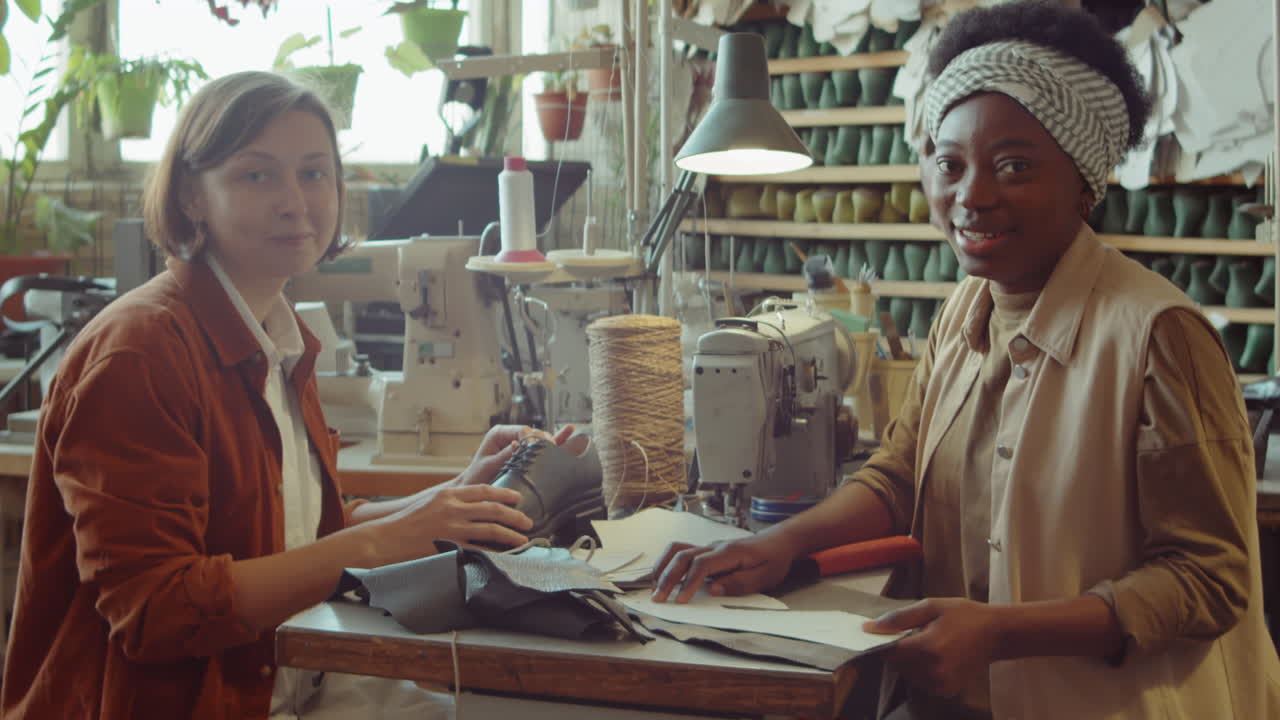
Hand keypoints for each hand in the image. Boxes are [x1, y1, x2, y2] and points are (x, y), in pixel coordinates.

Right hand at [367, 484, 534, 563]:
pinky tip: (505, 554)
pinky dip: (494, 551)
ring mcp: (452, 527)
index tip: (517, 498)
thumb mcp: (430, 503)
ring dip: (510, 534)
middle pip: (492, 508)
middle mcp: (452, 508)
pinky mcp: (449, 546)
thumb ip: (451, 503)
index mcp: (448, 494)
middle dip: (513, 514)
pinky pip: (478, 548)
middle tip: (527, 520)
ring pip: (490, 528)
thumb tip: (473, 507)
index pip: (483, 490)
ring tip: (523, 538)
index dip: (503, 493)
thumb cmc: (406, 522)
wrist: (385, 538)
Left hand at [454, 424, 580, 487]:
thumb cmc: (476, 478)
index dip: (531, 438)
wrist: (476, 493)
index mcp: (499, 433)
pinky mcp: (527, 453)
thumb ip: (503, 455)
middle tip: (549, 450)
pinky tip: (569, 430)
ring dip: (552, 441)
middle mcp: (512, 435)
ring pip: (541, 438)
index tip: (535, 450)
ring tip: (562, 440)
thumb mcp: (487, 466)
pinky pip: (544, 446)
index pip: (521, 430)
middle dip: (543, 441)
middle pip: (534, 433)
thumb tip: (517, 445)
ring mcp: (521, 443)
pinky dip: (557, 440)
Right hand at [650, 533, 796, 603]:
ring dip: (663, 567)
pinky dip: (667, 562)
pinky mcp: (706, 550)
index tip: (680, 600)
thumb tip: (713, 589)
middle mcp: (715, 547)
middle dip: (668, 578)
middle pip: (683, 556)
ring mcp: (709, 546)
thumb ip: (740, 583)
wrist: (777, 542)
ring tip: (654, 586)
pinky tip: (662, 576)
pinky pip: (680, 551)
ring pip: (677, 550)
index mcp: (730, 553)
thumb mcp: (765, 577)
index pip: (702, 565)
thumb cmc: (773, 560)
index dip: (689, 582)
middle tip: (658, 598)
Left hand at [862, 598, 1003, 698]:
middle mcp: (933, 670)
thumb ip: (898, 618)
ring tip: (929, 643)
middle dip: (899, 649)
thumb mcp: (930, 607)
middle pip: (897, 664)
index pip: (889, 652)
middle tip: (917, 633)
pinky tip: (935, 656)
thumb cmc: (964, 615)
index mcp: (928, 647)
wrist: (996, 634)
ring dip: (909, 660)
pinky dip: (921, 670)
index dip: (884, 642)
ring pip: (907, 674)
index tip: (889, 632)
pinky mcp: (947, 690)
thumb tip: (869, 628)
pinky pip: (921, 681)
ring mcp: (941, 684)